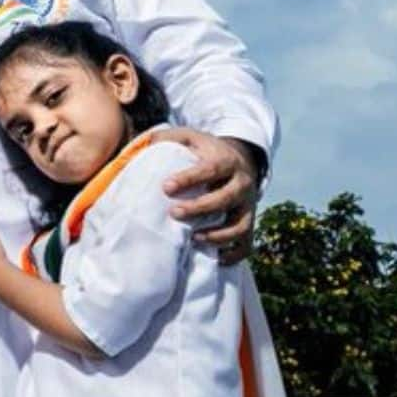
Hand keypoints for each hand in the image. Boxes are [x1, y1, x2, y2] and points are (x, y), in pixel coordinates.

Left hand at [157, 129, 263, 262]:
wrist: (240, 161)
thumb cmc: (207, 152)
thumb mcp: (192, 138)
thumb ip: (171, 137)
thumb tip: (147, 144)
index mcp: (227, 161)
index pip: (211, 170)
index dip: (190, 179)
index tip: (166, 187)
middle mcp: (243, 184)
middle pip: (226, 198)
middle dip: (200, 208)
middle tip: (174, 213)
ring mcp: (248, 206)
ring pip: (240, 225)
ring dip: (218, 235)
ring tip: (193, 238)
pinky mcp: (249, 223)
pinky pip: (247, 244)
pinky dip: (233, 255)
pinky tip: (215, 258)